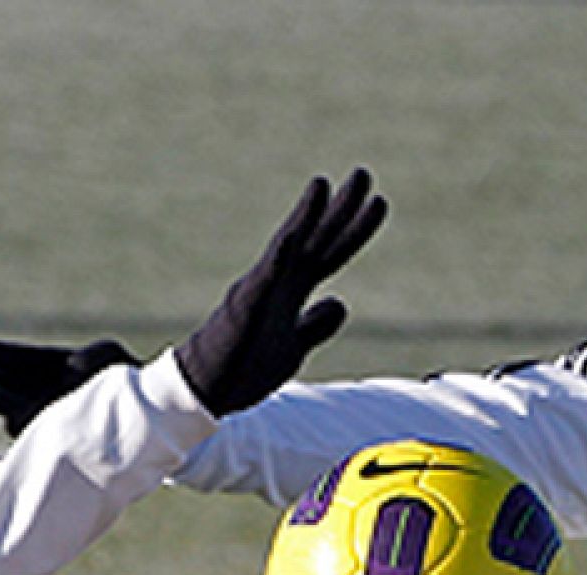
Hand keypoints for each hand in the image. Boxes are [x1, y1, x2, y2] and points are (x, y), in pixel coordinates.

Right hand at [0, 339, 138, 436]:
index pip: (6, 357)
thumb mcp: (112, 356)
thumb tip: (77, 366)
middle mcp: (33, 391)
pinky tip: (18, 419)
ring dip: (3, 403)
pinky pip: (31, 435)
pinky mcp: (51, 441)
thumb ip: (97, 354)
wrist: (144, 411)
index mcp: (40, 365)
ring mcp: (40, 417)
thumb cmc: (127, 378)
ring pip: (11, 413)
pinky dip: (27, 425)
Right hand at [176, 167, 386, 416]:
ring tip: (322, 186)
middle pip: (316, 238)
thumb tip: (339, 303)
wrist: (207, 390)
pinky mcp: (244, 307)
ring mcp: (261, 289)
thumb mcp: (295, 347)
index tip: (380, 201)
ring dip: (306, 216)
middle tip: (364, 173)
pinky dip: (279, 255)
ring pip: (288, 246)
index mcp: (292, 289)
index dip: (356, 229)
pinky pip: (264, 277)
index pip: (331, 251)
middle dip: (340, 207)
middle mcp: (278, 280)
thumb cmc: (244, 366)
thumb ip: (315, 324)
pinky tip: (293, 235)